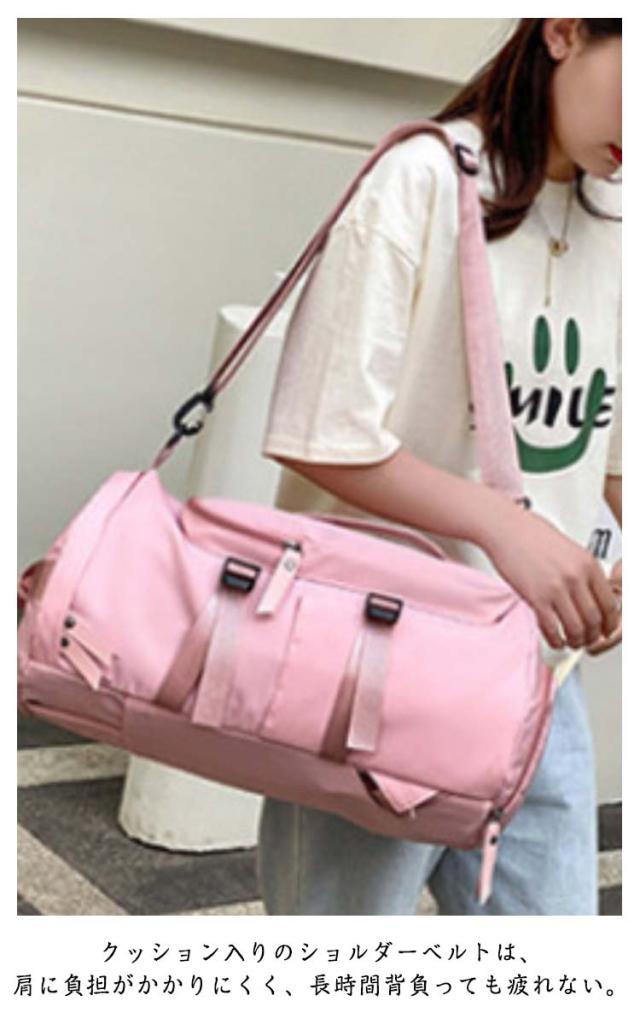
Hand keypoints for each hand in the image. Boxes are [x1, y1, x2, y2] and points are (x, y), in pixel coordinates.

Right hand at [483, 505, 620, 650]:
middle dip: (592, 635)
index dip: (609, 623)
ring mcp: (556, 588)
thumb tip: (591, 595)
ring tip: (571, 641)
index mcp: (588, 564)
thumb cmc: (532, 535)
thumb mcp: (570, 550)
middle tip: (588, 639)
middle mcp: (576, 577)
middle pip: (594, 619)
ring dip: (575, 640)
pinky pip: (551, 628)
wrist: (506, 529)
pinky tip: (555, 640)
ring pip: (575, 628)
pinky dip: (556, 640)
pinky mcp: (536, 598)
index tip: (605, 630)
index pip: (610, 603)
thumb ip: (583, 572)